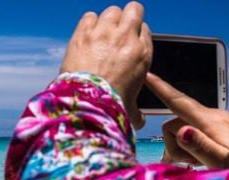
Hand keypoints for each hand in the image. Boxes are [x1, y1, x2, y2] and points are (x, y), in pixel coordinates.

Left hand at [60, 1, 151, 128]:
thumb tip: (139, 120)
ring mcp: (104, 33)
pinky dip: (88, 23)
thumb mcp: (131, 108)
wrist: (86, 103)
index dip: (135, 35)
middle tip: (116, 32)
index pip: (144, 29)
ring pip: (112, 11)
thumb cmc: (110, 106)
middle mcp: (126, 38)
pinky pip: (89, 16)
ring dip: (107, 20)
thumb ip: (137, 111)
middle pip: (133, 10)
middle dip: (126, 18)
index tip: (126, 44)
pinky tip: (85, 35)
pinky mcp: (83, 34)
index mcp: (143, 53)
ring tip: (100, 34)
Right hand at [146, 72, 228, 167]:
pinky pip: (194, 131)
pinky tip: (201, 159)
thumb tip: (181, 130)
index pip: (179, 101)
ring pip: (183, 127)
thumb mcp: (223, 162)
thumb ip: (201, 146)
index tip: (146, 75)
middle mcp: (212, 116)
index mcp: (209, 122)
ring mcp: (217, 120)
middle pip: (175, 122)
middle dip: (173, 143)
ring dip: (182, 147)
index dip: (161, 89)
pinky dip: (191, 145)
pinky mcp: (220, 127)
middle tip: (189, 163)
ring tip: (198, 163)